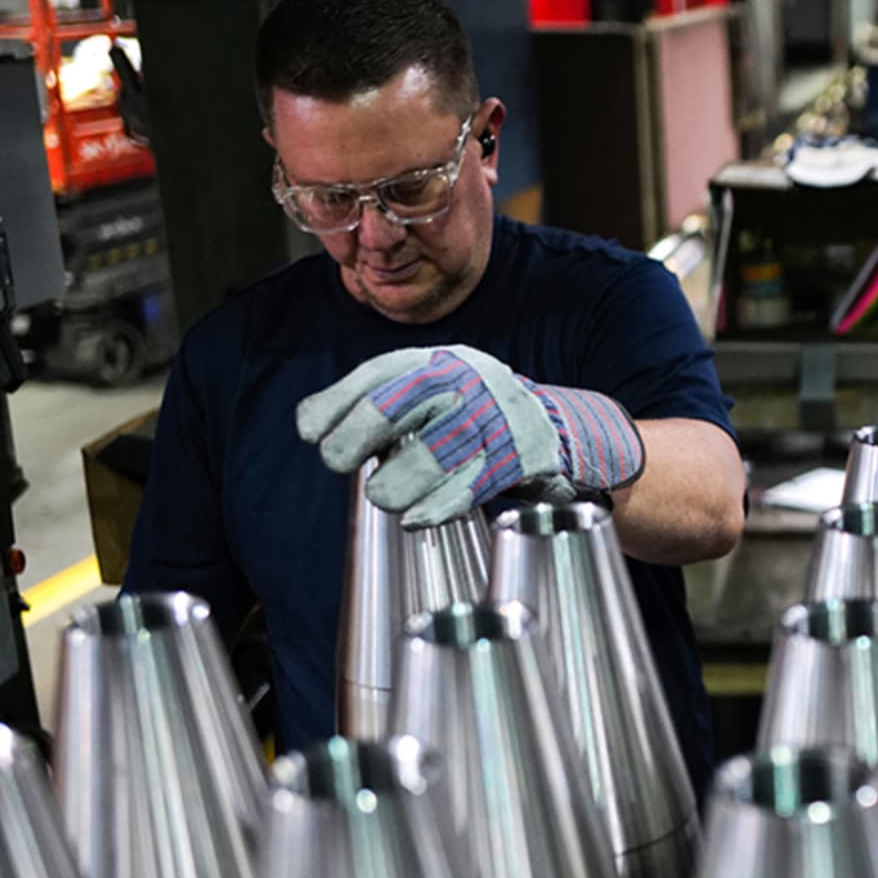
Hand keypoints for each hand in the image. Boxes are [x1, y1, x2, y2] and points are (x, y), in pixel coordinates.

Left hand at [295, 345, 644, 526]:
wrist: (564, 430)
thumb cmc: (481, 418)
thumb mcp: (435, 392)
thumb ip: (384, 402)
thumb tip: (314, 425)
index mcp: (442, 361)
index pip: (377, 376)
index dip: (337, 404)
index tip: (313, 432)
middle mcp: (468, 382)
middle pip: (393, 409)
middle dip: (353, 442)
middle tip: (342, 465)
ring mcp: (495, 419)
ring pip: (427, 456)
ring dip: (393, 485)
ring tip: (385, 497)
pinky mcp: (519, 458)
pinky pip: (466, 488)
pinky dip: (434, 508)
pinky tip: (416, 517)